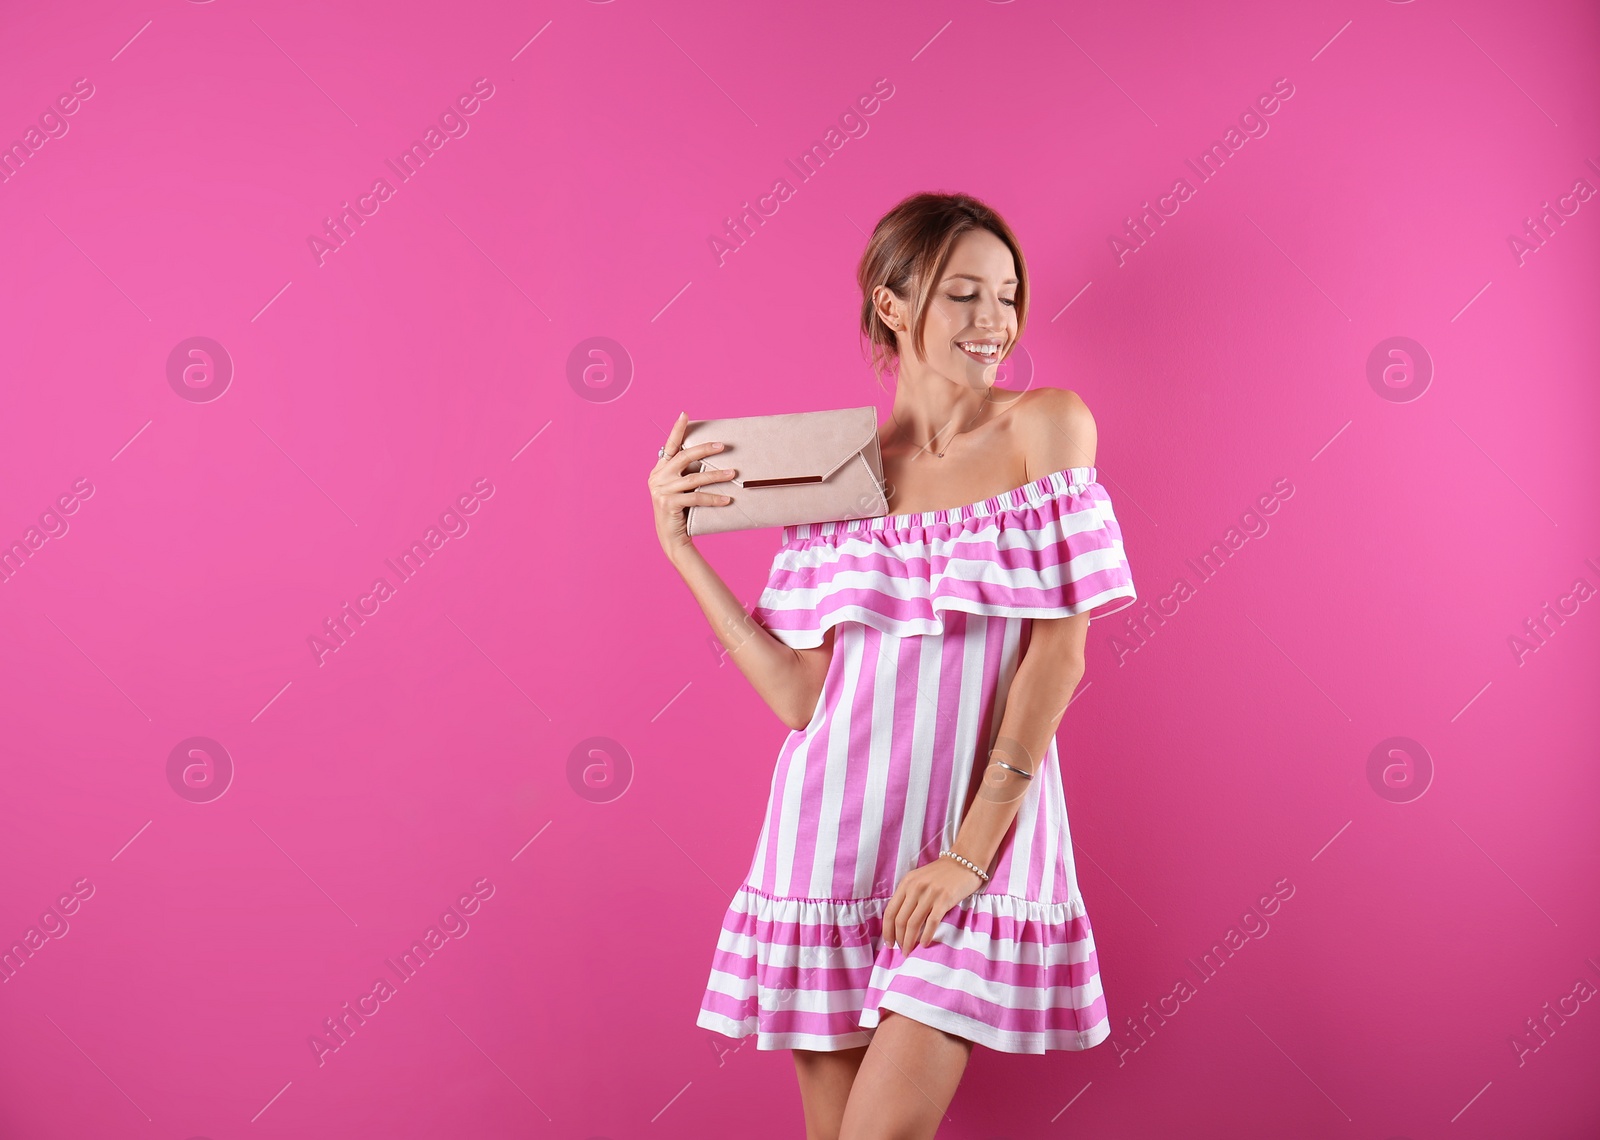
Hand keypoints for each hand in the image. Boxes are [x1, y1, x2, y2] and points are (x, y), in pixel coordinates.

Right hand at [649, 411, 739, 559]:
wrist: (671, 537)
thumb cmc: (679, 511)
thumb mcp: (679, 488)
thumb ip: (684, 472)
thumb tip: (707, 454)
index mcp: (659, 470)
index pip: (669, 446)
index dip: (677, 430)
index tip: (685, 414)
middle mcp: (657, 477)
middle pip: (683, 457)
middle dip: (704, 449)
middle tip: (723, 446)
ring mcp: (661, 491)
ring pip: (694, 478)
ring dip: (716, 475)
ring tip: (733, 473)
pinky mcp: (669, 504)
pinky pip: (696, 498)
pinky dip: (714, 498)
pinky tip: (727, 499)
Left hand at [882, 854, 983, 953]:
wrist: (965, 861)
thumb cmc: (942, 874)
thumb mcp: (919, 880)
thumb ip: (908, 896)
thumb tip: (899, 923)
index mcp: (906, 883)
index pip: (890, 911)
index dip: (887, 930)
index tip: (889, 944)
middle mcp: (915, 887)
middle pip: (900, 920)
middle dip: (899, 939)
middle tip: (902, 951)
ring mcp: (930, 893)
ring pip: (913, 923)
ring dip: (909, 941)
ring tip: (910, 952)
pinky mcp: (944, 899)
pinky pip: (931, 922)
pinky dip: (926, 935)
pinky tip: (924, 944)